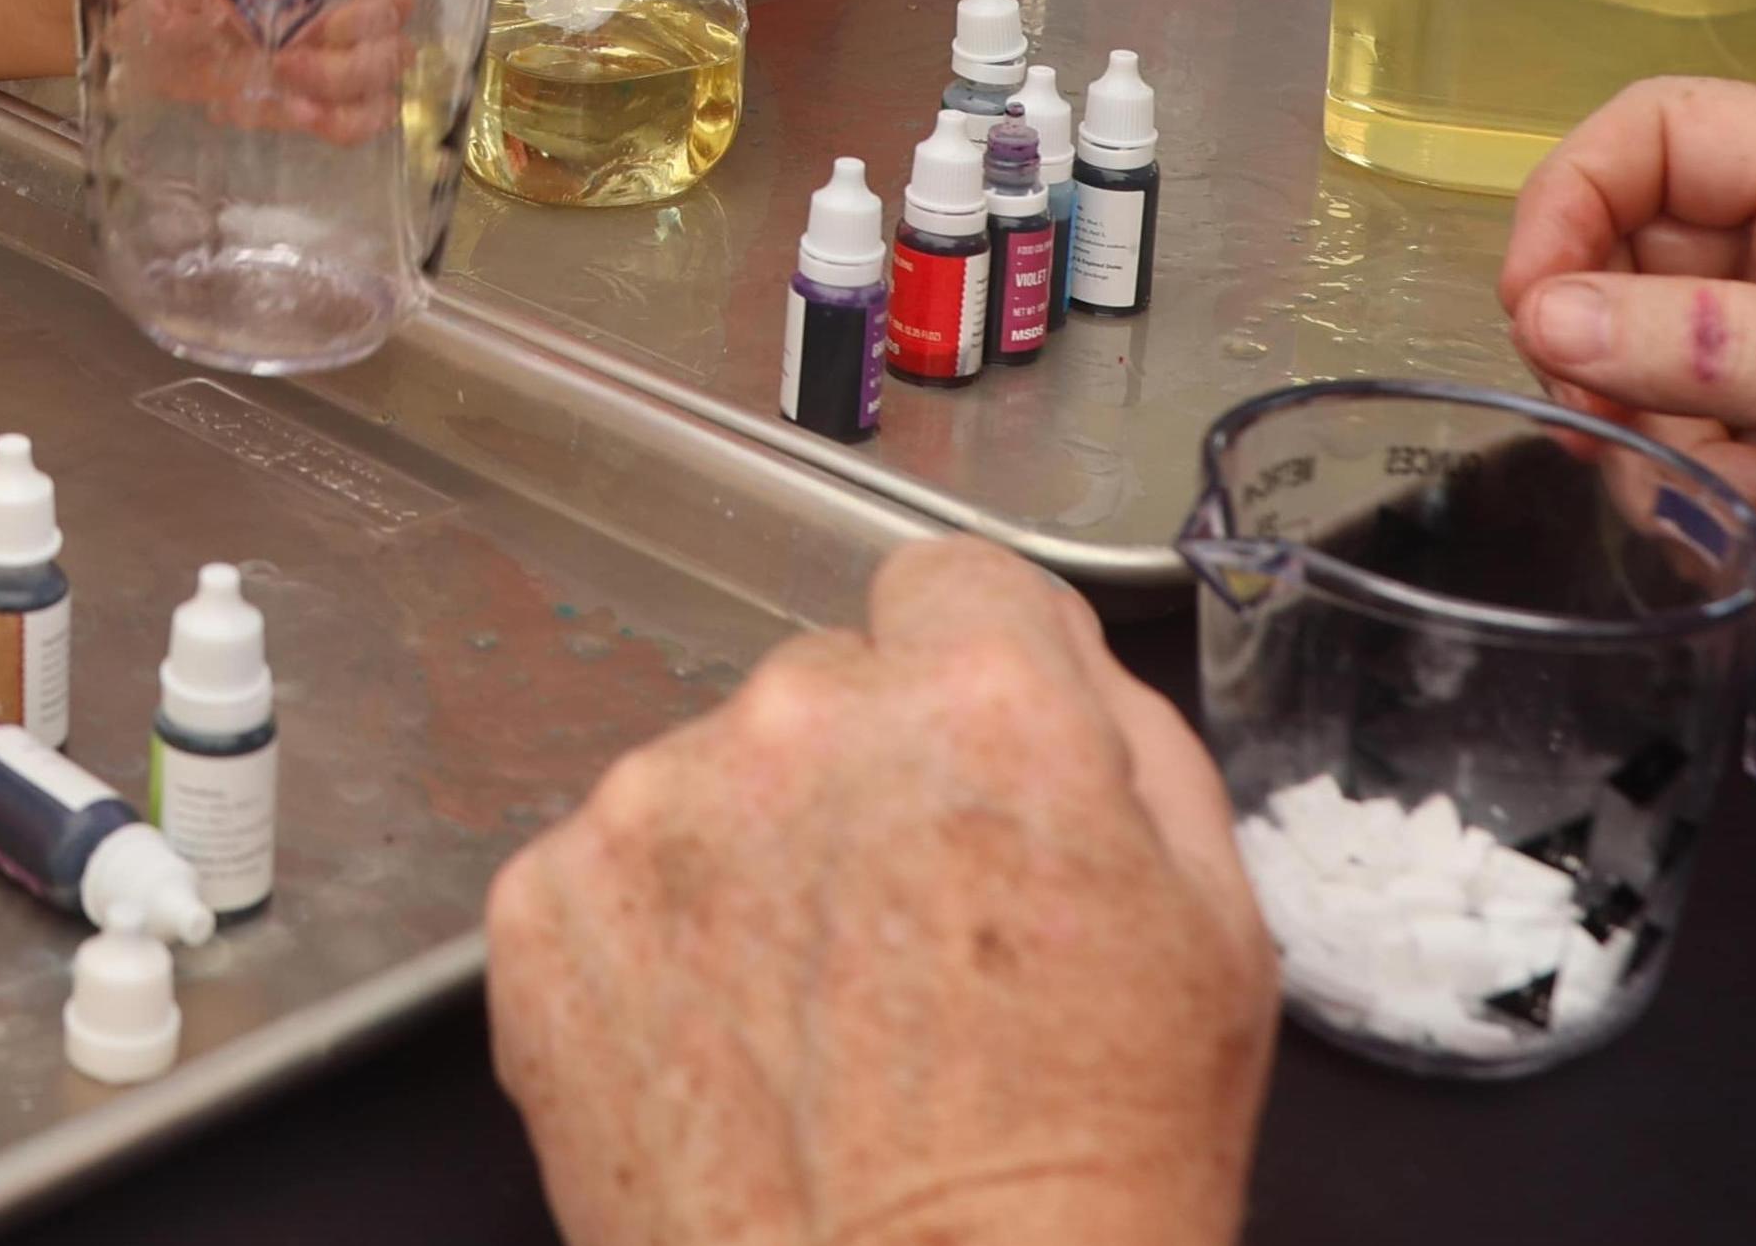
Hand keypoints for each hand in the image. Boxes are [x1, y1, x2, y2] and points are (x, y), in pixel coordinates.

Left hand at [487, 538, 1273, 1245]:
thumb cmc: (1083, 1175)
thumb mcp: (1214, 931)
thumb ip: (1128, 738)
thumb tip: (1052, 657)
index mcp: (978, 703)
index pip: (949, 579)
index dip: (974, 674)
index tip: (973, 760)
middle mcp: (794, 720)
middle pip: (823, 686)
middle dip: (861, 781)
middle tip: (911, 945)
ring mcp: (648, 811)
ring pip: (707, 780)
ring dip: (748, 862)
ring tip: (816, 1026)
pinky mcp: (541, 907)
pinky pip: (606, 874)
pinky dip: (651, 946)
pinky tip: (727, 1052)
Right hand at [1499, 80, 1755, 737]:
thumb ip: (1709, 349)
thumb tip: (1550, 318)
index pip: (1658, 134)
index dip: (1572, 202)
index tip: (1534, 307)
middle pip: (1626, 269)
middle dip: (1623, 375)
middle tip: (1640, 444)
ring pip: (1642, 379)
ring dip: (1688, 467)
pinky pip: (1688, 458)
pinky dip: (1726, 514)